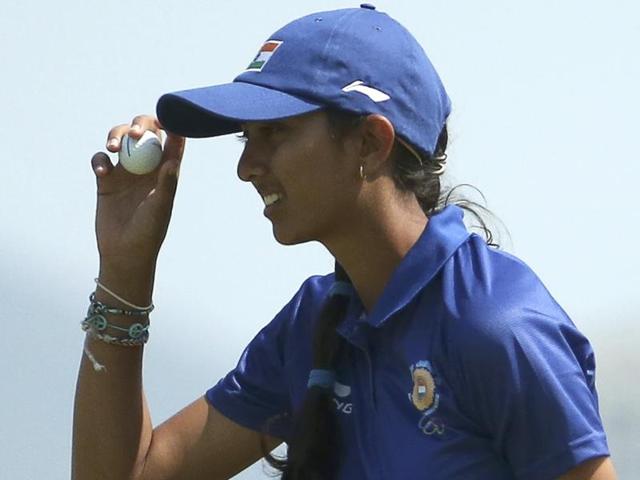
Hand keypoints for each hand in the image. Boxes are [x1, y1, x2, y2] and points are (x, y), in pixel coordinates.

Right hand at [91, 115, 185, 273]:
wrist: (124, 252)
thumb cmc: (149, 232)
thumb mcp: (160, 208)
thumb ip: (167, 183)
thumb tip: (174, 161)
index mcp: (166, 170)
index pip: (172, 141)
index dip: (171, 125)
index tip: (166, 119)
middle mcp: (147, 166)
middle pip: (145, 133)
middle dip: (140, 124)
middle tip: (136, 133)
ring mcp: (126, 171)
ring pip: (122, 139)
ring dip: (117, 135)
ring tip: (115, 148)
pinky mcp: (106, 180)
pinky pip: (100, 159)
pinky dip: (99, 159)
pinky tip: (102, 171)